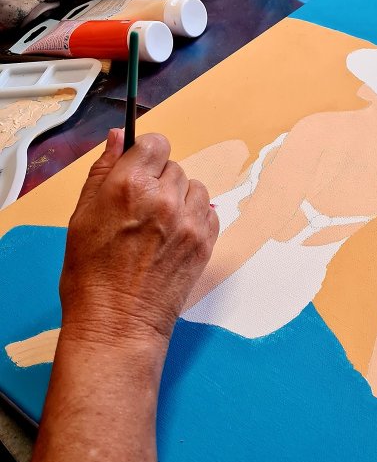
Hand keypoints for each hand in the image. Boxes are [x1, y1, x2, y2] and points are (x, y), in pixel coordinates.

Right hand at [60, 129, 218, 354]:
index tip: (140, 167)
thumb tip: (118, 137)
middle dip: (158, 180)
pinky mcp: (205, 242)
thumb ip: (104, 170)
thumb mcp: (83, 215)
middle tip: (140, 209)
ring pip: (194, 188)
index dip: (146, 154)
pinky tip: (173, 237)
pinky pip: (209, 212)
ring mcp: (189, 221)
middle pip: (174, 167)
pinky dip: (195, 218)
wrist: (117, 323)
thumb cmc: (91, 275)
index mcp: (129, 186)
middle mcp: (163, 198)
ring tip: (157, 224)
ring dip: (179, 198)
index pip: (155, 143)